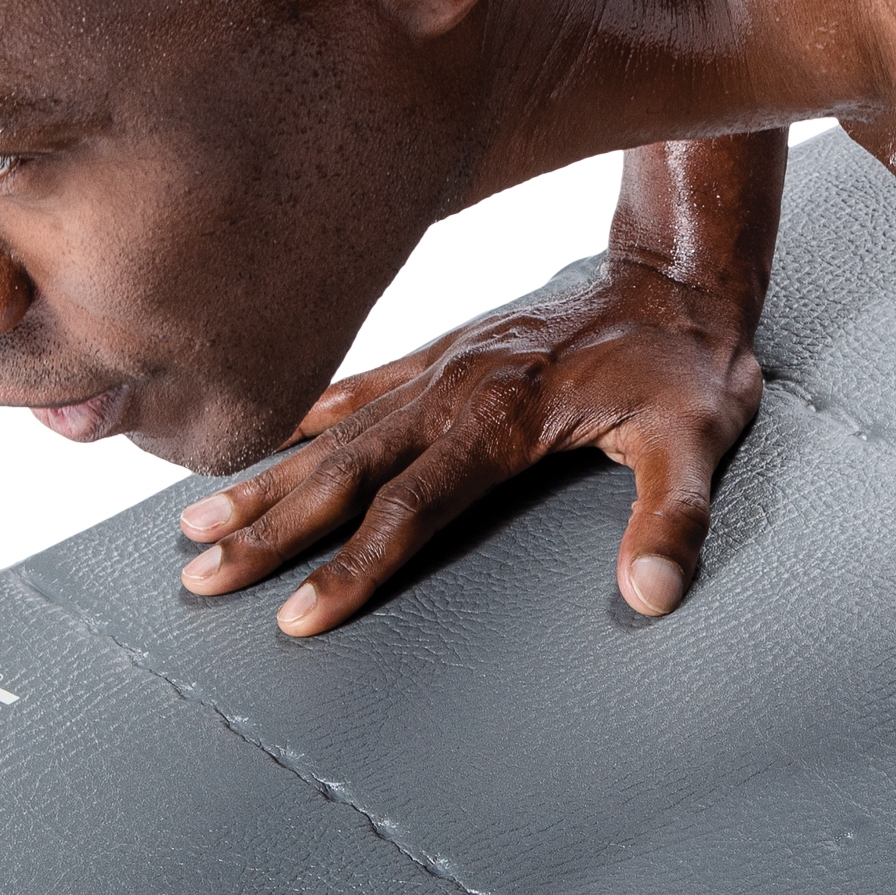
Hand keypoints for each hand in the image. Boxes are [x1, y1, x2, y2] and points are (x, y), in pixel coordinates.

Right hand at [178, 132, 784, 634]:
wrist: (680, 278)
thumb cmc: (689, 368)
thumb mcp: (702, 442)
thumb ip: (675, 520)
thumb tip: (651, 593)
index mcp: (501, 422)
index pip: (409, 511)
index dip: (352, 568)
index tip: (296, 616)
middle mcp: (453, 393)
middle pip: (342, 474)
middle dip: (269, 532)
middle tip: (203, 579)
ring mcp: (439, 369)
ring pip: (330, 433)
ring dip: (261, 481)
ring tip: (193, 524)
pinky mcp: (440, 353)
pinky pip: (352, 389)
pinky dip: (298, 420)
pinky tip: (256, 443)